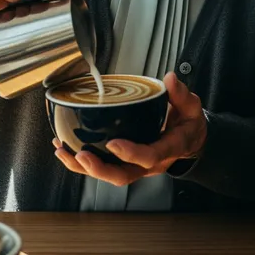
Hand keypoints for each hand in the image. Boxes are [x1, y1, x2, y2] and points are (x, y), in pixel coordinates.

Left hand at [53, 71, 206, 186]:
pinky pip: (102, 167)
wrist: (190, 141)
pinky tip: (64, 149)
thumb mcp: (191, 108)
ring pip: (108, 174)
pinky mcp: (125, 163)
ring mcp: (135, 167)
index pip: (149, 156)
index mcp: (167, 149)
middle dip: (99, 168)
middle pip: (123, 175)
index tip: (113, 143)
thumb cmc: (188, 124)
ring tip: (63, 151)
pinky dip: (81, 162)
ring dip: (83, 167)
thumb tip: (169, 79)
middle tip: (81, 154)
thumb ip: (181, 94)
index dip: (131, 153)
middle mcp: (149, 164)